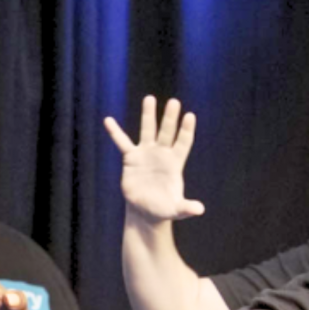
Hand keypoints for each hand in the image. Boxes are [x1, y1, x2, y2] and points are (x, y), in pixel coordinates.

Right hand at [104, 96, 205, 222]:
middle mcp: (161, 155)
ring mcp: (146, 154)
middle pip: (166, 132)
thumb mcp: (177, 210)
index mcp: (174, 164)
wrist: (146, 211)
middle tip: (174, 102)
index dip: (186, 131)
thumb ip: (187, 208)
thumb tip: (199, 210)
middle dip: (170, 118)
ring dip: (148, 115)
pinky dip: (115, 132)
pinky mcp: (131, 158)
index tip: (190, 116)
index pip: (182, 144)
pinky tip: (109, 120)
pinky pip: (122, 142)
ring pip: (147, 131)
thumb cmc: (164, 209)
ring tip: (150, 98)